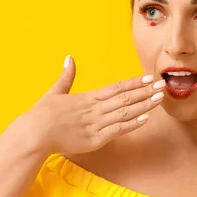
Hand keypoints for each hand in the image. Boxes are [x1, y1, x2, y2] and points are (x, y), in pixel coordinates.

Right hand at [13, 55, 165, 155]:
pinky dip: (132, 124)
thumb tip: (69, 58)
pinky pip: (117, 130)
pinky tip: (145, 119)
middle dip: (145, 92)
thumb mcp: (55, 91)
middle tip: (163, 85)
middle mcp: (95, 109)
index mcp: (88, 97)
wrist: (33, 133)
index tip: (148, 78)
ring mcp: (96, 124)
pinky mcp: (95, 139)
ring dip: (144, 105)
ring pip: (125, 113)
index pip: (116, 87)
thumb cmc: (42, 114)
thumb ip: (66, 76)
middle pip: (125, 98)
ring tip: (159, 99)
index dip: (134, 83)